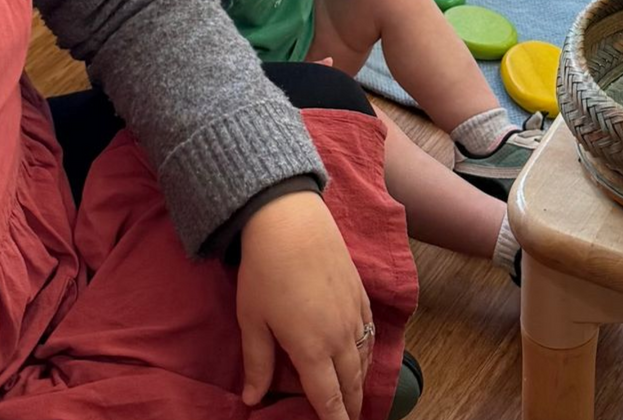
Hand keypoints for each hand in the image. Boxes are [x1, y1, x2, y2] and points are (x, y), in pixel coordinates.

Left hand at [237, 190, 372, 418]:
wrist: (291, 221)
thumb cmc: (265, 271)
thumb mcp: (253, 320)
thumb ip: (257, 363)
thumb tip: (253, 400)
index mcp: (312, 349)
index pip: (328, 397)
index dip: (335, 419)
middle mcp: (339, 336)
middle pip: (352, 382)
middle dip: (352, 405)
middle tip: (349, 419)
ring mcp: (353, 313)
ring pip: (364, 358)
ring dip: (361, 381)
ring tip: (357, 396)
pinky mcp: (360, 293)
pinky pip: (369, 332)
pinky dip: (367, 352)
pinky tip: (362, 354)